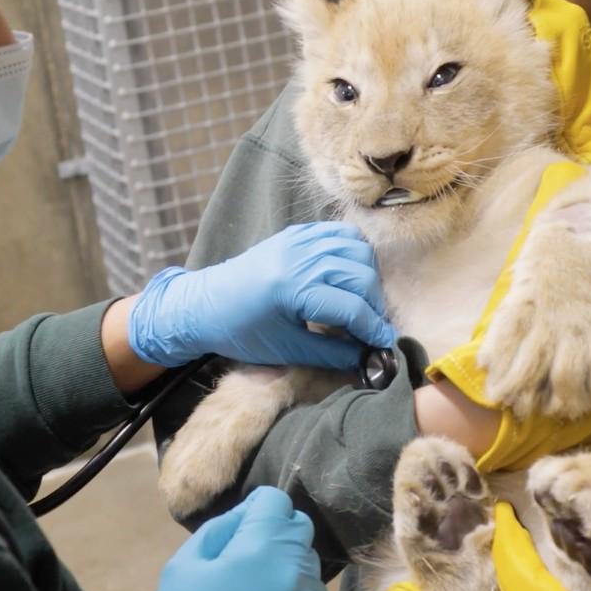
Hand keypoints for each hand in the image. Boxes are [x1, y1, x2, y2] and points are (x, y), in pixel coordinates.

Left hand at [128, 222, 396, 368]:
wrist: (204, 305)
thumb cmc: (242, 333)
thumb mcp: (288, 350)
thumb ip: (333, 353)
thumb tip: (370, 358)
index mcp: (292, 290)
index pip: (351, 307)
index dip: (374, 328)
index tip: (386, 344)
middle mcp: (298, 258)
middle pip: (360, 274)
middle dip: (374, 304)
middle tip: (373, 326)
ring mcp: (298, 240)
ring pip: (357, 248)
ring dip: (368, 276)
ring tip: (363, 302)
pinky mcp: (296, 232)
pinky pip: (339, 233)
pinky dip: (354, 252)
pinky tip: (352, 274)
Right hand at [152, 486, 328, 590]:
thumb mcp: (183, 570)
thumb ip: (218, 531)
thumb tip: (245, 515)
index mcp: (262, 548)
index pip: (277, 501)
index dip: (256, 510)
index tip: (241, 529)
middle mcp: (297, 572)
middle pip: (297, 530)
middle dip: (274, 536)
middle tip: (243, 564)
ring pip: (306, 565)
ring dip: (284, 569)